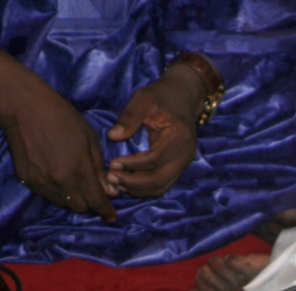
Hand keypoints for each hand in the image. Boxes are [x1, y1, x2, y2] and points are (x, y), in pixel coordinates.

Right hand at [0, 33, 116, 220]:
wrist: (23, 107)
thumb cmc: (62, 117)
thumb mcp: (89, 139)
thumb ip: (99, 168)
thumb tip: (109, 191)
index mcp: (79, 171)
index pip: (96, 202)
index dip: (106, 211)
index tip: (111, 216)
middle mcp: (61, 182)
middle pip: (80, 207)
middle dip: (89, 202)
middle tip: (90, 189)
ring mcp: (42, 182)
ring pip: (63, 203)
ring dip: (71, 197)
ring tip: (71, 179)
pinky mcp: (27, 180)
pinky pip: (47, 194)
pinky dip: (55, 190)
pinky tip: (55, 173)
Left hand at [106, 63, 207, 196]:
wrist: (182, 97)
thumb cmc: (162, 96)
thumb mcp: (144, 99)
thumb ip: (129, 117)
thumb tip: (113, 136)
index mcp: (179, 136)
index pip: (156, 159)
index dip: (133, 164)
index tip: (112, 164)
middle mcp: (185, 154)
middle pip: (160, 180)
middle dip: (133, 183)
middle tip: (111, 178)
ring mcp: (183, 163)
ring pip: (161, 187)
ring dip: (138, 189)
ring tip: (116, 182)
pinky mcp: (178, 168)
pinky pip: (162, 184)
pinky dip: (144, 188)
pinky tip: (126, 182)